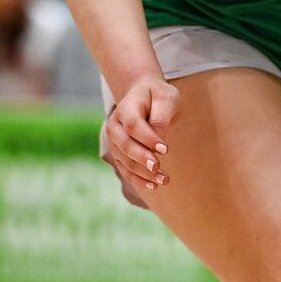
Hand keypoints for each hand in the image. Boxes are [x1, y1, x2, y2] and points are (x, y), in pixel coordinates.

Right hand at [105, 76, 179, 195]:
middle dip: (142, 158)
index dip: (148, 138)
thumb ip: (161, 117)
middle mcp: (115, 125)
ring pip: (125, 160)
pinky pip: (126, 169)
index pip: (133, 125)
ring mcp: (114, 141)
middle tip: (158, 168)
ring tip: (164, 180)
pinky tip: (154, 186)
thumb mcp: (166, 98)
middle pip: (125, 145)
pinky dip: (139, 179)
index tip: (165, 149)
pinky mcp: (119, 153)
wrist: (144, 95)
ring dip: (143, 173)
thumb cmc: (158, 96)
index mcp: (126, 107)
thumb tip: (159, 141)